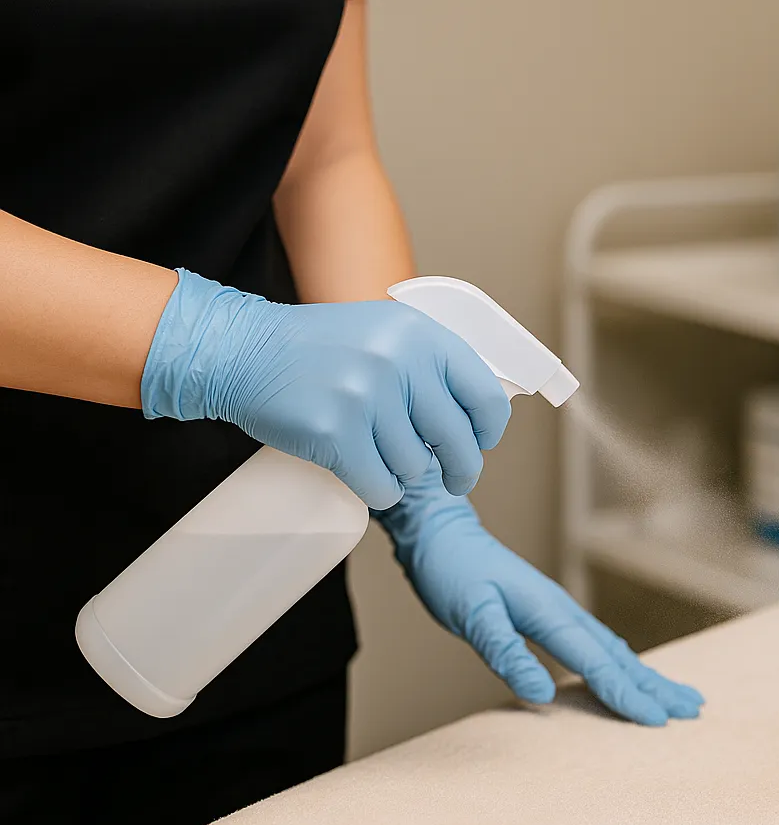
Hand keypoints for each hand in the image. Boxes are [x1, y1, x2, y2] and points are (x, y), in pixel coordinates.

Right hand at [140, 268, 510, 508]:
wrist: (243, 351)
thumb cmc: (318, 349)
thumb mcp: (385, 333)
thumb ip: (430, 364)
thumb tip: (478, 419)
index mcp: (420, 334)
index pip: (484, 395)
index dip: (488, 430)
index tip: (482, 443)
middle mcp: (398, 360)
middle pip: (456, 441)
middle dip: (461, 470)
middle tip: (454, 480)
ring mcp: (365, 396)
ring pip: (416, 468)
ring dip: (402, 472)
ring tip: (376, 451)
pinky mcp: (335, 433)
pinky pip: (383, 488)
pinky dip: (378, 490)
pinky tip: (364, 473)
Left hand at [375, 461, 703, 724]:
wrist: (440, 532)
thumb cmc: (451, 572)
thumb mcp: (470, 613)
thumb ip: (505, 651)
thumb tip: (542, 693)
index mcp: (549, 612)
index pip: (595, 662)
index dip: (625, 694)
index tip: (658, 722)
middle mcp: (562, 609)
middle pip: (617, 654)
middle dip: (654, 684)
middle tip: (692, 708)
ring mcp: (557, 609)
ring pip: (611, 648)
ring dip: (645, 673)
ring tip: (678, 693)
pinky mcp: (546, 612)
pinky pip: (594, 643)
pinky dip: (618, 661)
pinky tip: (626, 670)